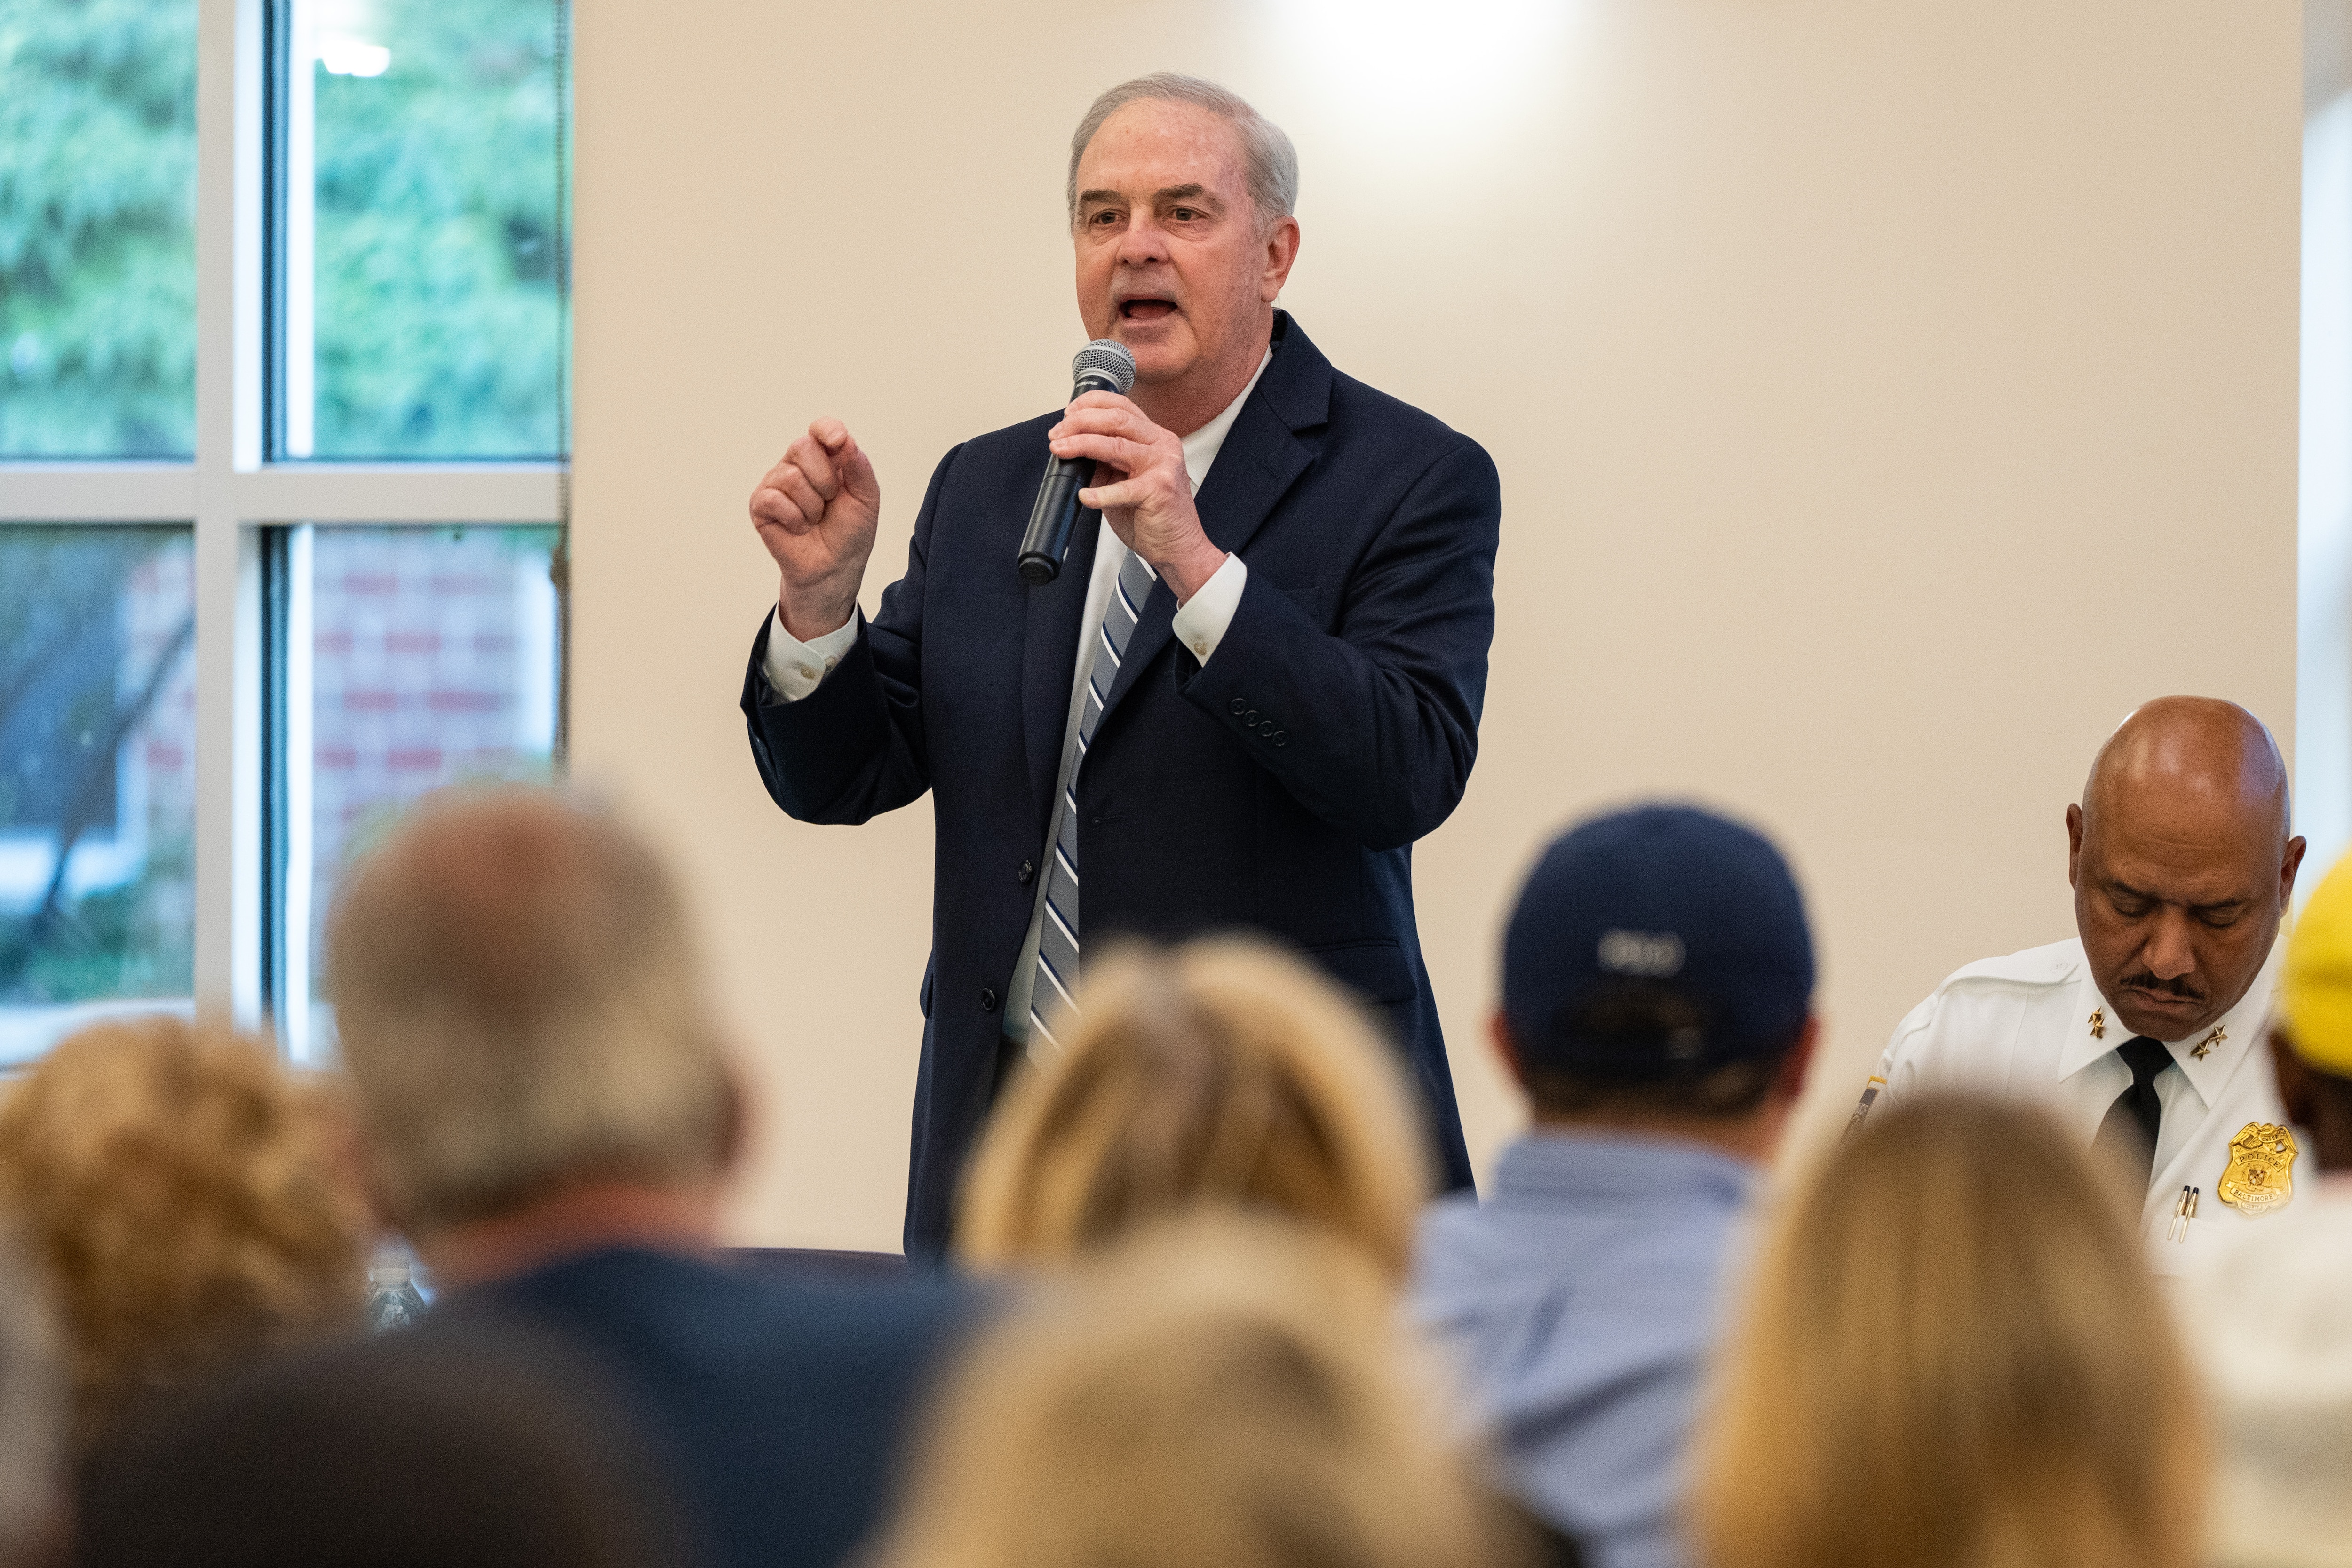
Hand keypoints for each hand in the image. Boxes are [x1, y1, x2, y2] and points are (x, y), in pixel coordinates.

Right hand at [750, 418, 880, 639]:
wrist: (835, 568)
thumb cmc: (850, 533)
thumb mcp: (866, 498)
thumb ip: (859, 467)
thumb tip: (845, 440)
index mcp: (825, 458)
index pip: (821, 429)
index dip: (827, 430)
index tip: (837, 442)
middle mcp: (797, 465)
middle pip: (803, 446)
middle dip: (825, 480)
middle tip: (830, 502)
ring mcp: (775, 483)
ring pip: (790, 476)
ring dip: (812, 506)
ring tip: (814, 519)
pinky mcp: (760, 504)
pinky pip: (774, 499)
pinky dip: (795, 518)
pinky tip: (799, 528)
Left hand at [1049, 393, 1227, 601]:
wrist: (1178, 547)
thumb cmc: (1153, 515)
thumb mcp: (1125, 478)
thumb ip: (1106, 461)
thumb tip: (1074, 448)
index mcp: (1155, 437)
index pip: (1121, 406)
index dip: (1090, 404)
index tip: (1067, 414)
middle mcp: (1162, 444)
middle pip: (1115, 418)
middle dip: (1079, 422)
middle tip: (1057, 434)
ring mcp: (1163, 465)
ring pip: (1115, 444)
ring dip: (1081, 444)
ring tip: (1060, 449)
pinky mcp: (1160, 490)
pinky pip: (1122, 488)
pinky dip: (1099, 493)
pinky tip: (1084, 497)